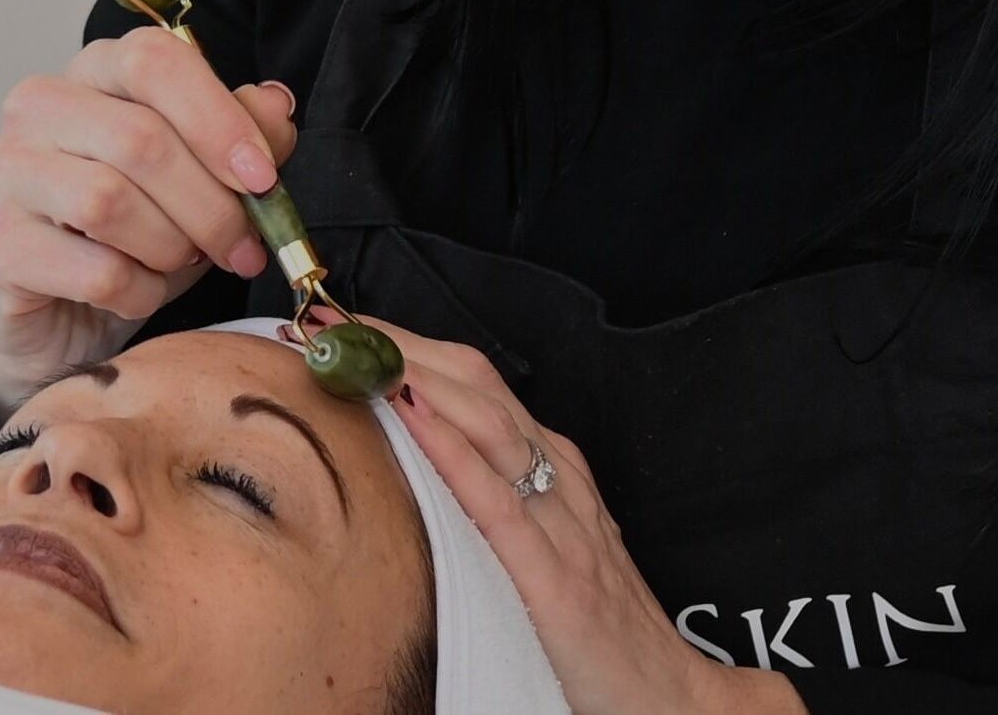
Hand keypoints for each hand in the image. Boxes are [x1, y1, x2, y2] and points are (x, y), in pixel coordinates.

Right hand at [0, 25, 298, 417]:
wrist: (59, 310)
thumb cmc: (138, 231)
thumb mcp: (207, 177)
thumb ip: (246, 136)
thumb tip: (275, 108)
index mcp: (97, 71)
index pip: (156, 62)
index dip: (219, 120)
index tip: (263, 177)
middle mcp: (39, 107)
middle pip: (142, 140)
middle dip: (212, 205)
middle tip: (244, 246)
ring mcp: (6, 172)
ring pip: (110, 203)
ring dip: (172, 247)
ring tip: (182, 262)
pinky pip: (93, 270)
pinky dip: (139, 291)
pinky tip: (140, 291)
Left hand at [344, 314, 806, 714]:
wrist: (667, 697)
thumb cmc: (597, 635)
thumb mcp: (541, 553)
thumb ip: (491, 512)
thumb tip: (411, 477)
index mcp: (553, 473)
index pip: (474, 388)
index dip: (408, 349)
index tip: (343, 327)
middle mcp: (559, 481)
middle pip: (477, 388)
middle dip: (402, 347)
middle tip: (331, 320)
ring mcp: (562, 523)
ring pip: (489, 425)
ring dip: (417, 378)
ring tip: (356, 349)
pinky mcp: (556, 577)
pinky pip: (499, 501)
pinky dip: (455, 450)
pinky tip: (414, 416)